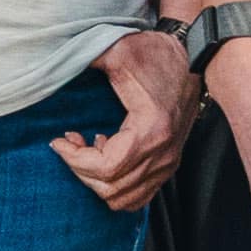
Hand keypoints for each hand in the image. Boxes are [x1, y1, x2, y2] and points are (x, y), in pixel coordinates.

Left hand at [53, 26, 193, 209]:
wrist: (193, 58)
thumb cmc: (157, 54)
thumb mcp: (118, 52)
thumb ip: (85, 55)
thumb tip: (57, 60)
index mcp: (151, 129)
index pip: (106, 168)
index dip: (74, 159)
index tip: (59, 141)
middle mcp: (163, 153)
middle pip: (111, 187)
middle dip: (80, 168)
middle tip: (69, 143)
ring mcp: (168, 162)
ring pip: (123, 198)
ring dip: (97, 180)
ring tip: (87, 151)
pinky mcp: (169, 163)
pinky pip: (139, 196)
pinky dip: (116, 186)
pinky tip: (107, 157)